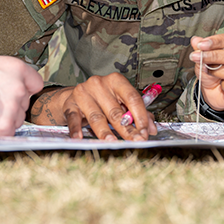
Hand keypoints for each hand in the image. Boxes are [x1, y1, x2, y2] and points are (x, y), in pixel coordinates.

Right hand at [0, 56, 42, 135]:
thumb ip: (3, 74)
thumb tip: (10, 86)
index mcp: (15, 69)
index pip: (35, 82)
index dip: (24, 87)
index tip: (17, 90)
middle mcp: (18, 87)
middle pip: (24, 104)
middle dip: (11, 106)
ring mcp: (12, 108)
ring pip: (18, 119)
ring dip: (6, 120)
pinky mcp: (3, 126)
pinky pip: (8, 133)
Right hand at [29, 73, 156, 141]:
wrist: (74, 98)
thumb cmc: (102, 100)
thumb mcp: (120, 102)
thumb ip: (138, 113)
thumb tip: (153, 129)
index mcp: (116, 81)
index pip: (132, 97)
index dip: (140, 116)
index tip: (146, 131)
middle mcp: (99, 84)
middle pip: (116, 111)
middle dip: (126, 129)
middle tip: (135, 141)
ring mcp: (83, 93)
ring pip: (97, 117)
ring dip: (105, 132)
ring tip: (112, 142)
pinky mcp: (70, 104)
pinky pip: (74, 118)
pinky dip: (77, 129)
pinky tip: (80, 137)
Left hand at [189, 31, 223, 111]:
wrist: (213, 92)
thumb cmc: (214, 71)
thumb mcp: (206, 57)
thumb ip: (202, 48)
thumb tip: (196, 40)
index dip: (219, 41)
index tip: (203, 45)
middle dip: (216, 56)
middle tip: (200, 57)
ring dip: (220, 71)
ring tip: (210, 72)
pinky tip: (222, 85)